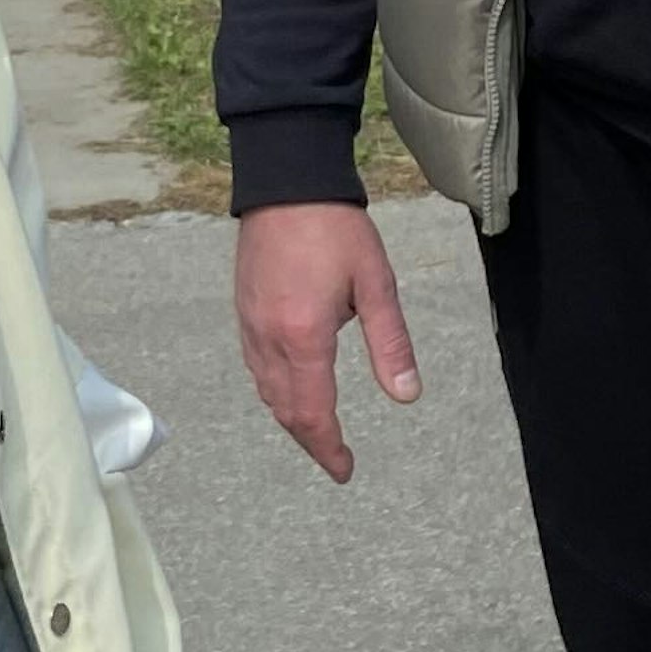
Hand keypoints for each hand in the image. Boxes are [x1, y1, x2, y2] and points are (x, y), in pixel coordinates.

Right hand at [235, 201, 420, 481]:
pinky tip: (293, 389)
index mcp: (304, 336)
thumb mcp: (376, 284)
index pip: (313, 413)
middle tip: (336, 460)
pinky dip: (275, 391)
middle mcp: (269, 338)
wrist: (286, 182)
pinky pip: (256, 367)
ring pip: (267, 391)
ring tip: (319, 432)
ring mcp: (250, 325)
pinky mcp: (243, 311)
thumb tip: (406, 396)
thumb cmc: (335, 228)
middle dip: (311, 441)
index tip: (346, 469)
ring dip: (292, 419)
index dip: (329, 448)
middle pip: (286, 410)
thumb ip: (391, 343)